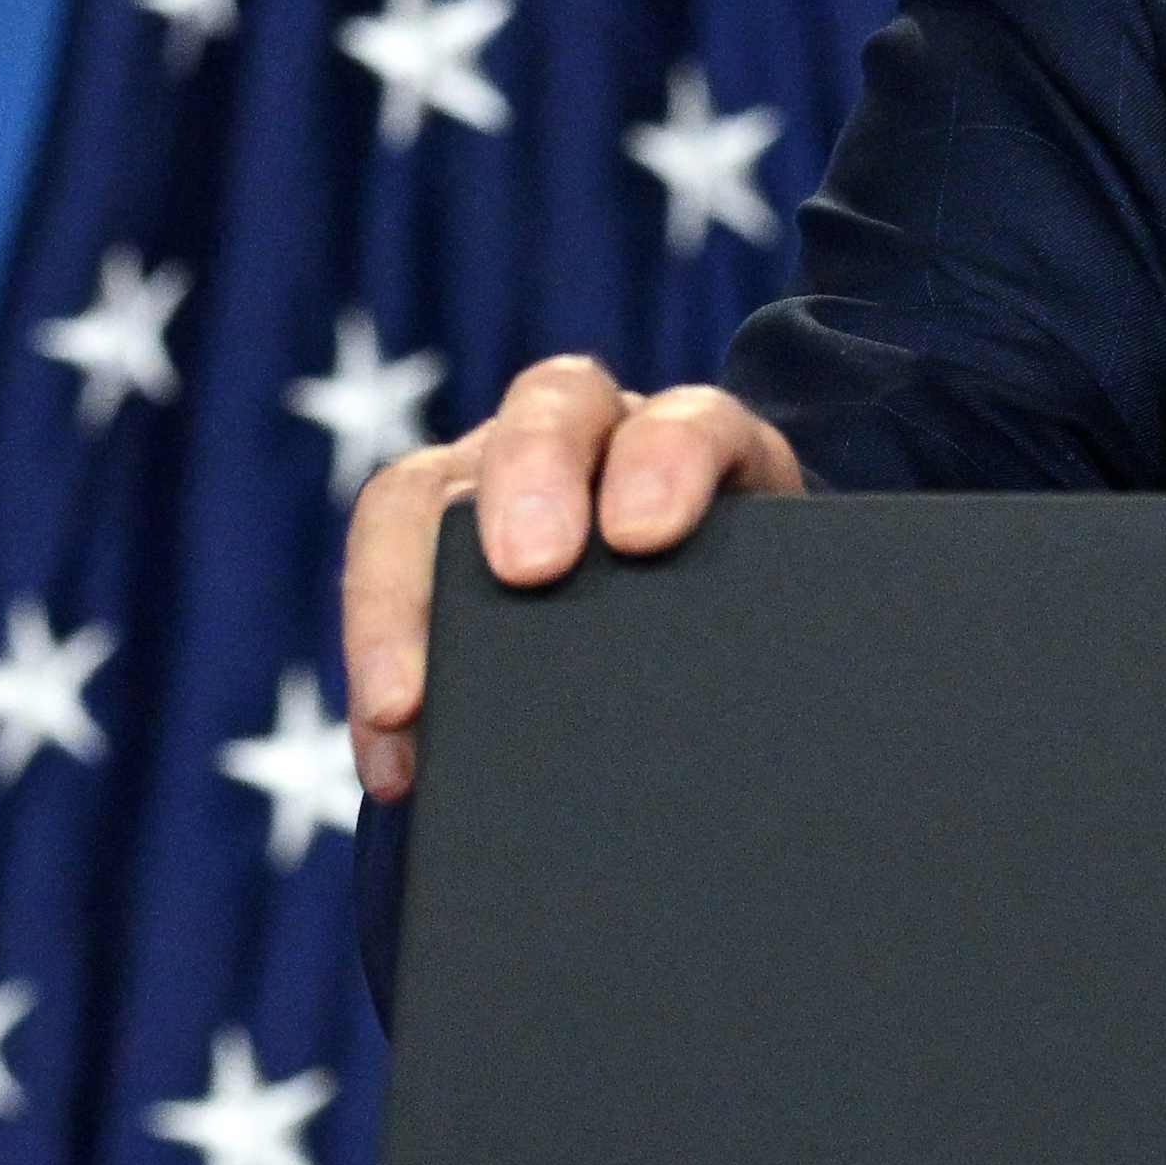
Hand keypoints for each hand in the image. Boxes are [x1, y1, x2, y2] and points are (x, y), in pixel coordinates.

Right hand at [342, 353, 803, 800]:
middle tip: (529, 569)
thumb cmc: (744, 632)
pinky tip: (390, 756)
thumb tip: (790, 735)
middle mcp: (594, 441)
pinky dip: (375, 665)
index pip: (693, 419)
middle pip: (553, 409)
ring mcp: (497, 482)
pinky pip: (379, 578)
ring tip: (406, 701)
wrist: (718, 641)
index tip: (649, 535)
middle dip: (533, 478)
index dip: (670, 459)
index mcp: (701, 449)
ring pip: (428, 485)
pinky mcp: (429, 543)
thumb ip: (776, 637)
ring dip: (406, 587)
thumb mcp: (766, 620)